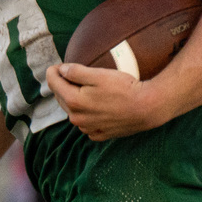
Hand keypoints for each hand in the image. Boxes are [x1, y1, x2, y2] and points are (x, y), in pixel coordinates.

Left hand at [46, 63, 165, 140]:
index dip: (53, 72)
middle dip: (62, 85)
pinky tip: (93, 106)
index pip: (53, 84)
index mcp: (73, 102)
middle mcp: (77, 119)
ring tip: (81, 89)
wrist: (148, 108)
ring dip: (72, 99)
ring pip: (72, 111)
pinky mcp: (99, 135)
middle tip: (68, 75)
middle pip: (61, 98)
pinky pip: (85, 123)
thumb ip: (75, 72)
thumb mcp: (98, 75)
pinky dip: (85, 113)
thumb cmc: (124, 89)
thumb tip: (61, 70)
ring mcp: (88, 129)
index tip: (57, 66)